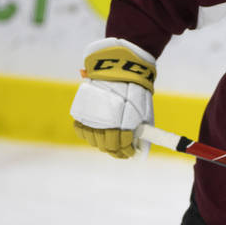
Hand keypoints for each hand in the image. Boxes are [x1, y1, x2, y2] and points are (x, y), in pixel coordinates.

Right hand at [69, 37, 156, 158]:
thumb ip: (141, 131)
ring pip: (94, 141)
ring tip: (109, 145)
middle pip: (107, 146)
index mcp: (123, 123)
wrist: (119, 71)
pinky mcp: (82, 111)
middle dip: (115, 151)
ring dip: (102, 145)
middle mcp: (106, 122)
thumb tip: (139, 149)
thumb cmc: (135, 93)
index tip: (130, 154)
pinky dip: (87, 134)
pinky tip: (95, 135)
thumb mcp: (144, 113)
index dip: (126, 152)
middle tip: (121, 152)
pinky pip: (81, 129)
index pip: (121, 145)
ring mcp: (92, 117)